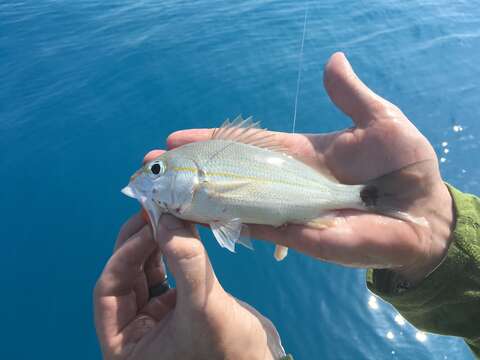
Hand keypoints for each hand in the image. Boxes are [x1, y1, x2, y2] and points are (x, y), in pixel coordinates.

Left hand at [94, 212, 284, 359]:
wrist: (259, 359)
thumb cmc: (229, 349)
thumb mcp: (203, 306)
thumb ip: (185, 263)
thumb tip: (167, 219)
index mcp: (124, 344)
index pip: (110, 290)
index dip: (126, 255)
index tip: (150, 226)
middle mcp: (134, 329)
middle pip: (125, 275)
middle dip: (139, 242)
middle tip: (154, 211)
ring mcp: (154, 316)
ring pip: (145, 269)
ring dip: (156, 241)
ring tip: (168, 214)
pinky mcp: (174, 304)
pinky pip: (167, 269)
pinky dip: (173, 248)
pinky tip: (181, 229)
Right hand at [159, 52, 453, 283]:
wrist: (423, 212)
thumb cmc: (405, 164)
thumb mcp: (378, 121)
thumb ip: (349, 96)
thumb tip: (332, 60)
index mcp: (300, 153)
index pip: (247, 145)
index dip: (214, 140)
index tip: (178, 138)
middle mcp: (286, 182)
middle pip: (232, 174)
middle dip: (194, 169)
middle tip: (154, 164)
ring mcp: (288, 210)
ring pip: (236, 201)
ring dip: (200, 196)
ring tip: (163, 192)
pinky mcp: (298, 236)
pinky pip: (255, 227)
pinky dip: (226, 220)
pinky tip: (196, 216)